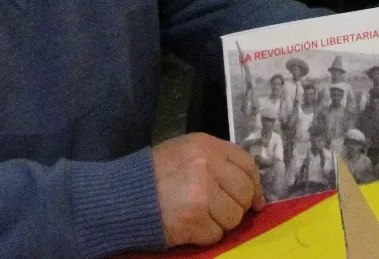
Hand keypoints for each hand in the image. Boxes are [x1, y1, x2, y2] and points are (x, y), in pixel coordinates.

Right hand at [152, 133, 263, 247]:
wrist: (123, 197)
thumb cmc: (155, 173)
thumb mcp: (186, 152)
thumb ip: (218, 163)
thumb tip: (255, 193)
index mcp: (206, 146)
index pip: (247, 163)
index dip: (254, 183)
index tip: (254, 198)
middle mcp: (208, 167)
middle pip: (245, 192)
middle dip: (238, 206)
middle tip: (221, 209)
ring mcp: (202, 195)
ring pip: (234, 217)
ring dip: (220, 222)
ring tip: (200, 215)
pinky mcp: (195, 221)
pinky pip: (216, 234)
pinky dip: (205, 234)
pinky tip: (189, 225)